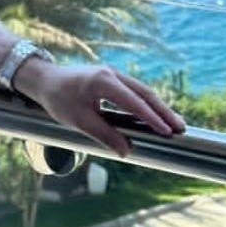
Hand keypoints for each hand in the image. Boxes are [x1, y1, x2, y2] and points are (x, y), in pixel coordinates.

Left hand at [14, 58, 185, 159]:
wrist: (44, 79)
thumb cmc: (58, 99)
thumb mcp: (79, 120)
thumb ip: (104, 135)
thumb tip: (126, 152)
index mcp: (104, 82)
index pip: (134, 102)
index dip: (152, 118)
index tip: (167, 132)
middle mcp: (112, 74)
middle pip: (145, 93)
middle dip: (164, 111)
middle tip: (181, 128)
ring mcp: (113, 74)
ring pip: (142, 90)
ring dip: (158, 107)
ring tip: (175, 124)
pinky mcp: (112, 78)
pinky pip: (135, 90)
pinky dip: (148, 103)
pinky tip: (156, 116)